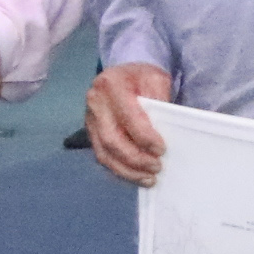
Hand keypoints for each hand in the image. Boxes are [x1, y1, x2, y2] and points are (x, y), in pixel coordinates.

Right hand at [84, 61, 174, 185]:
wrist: (122, 74)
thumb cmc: (142, 77)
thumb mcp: (156, 79)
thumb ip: (160, 99)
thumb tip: (165, 129)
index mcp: (111, 85)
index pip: (128, 117)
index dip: (145, 137)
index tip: (162, 150)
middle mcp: (95, 102)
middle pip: (112, 140)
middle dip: (136, 159)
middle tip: (157, 167)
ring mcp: (89, 119)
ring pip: (104, 153)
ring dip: (127, 170)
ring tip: (149, 178)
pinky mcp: (90, 133)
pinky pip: (102, 156)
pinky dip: (119, 170)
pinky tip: (136, 176)